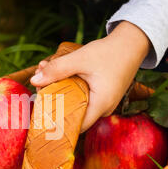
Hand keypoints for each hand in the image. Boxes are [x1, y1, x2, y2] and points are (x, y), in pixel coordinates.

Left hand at [30, 21, 150, 131]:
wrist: (133, 42)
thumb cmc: (110, 52)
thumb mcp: (80, 59)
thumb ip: (57, 69)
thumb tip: (34, 81)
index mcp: (100, 105)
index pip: (75, 126)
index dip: (56, 123)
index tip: (40, 112)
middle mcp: (104, 108)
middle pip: (73, 113)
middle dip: (53, 101)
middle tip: (39, 84)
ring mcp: (104, 103)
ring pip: (76, 104)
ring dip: (60, 91)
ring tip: (46, 73)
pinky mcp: (103, 96)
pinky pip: (83, 97)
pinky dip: (70, 87)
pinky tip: (59, 72)